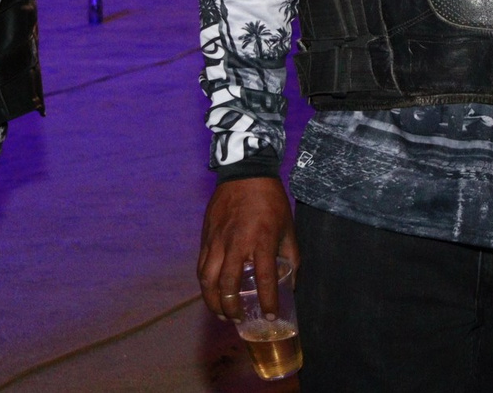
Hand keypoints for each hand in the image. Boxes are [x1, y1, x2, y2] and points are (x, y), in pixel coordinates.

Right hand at [198, 177, 298, 321]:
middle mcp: (237, 243)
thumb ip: (291, 256)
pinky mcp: (206, 237)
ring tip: (221, 313)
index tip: (269, 316)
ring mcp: (217, 240)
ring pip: (207, 279)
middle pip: (227, 284)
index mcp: (262, 240)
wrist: (245, 173)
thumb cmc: (270, 201)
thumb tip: (291, 283)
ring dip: (212, 301)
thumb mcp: (288, 227)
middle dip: (230, 307)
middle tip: (237, 318)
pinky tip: (211, 292)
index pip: (265, 279)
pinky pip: (201, 266)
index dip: (268, 302)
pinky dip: (205, 284)